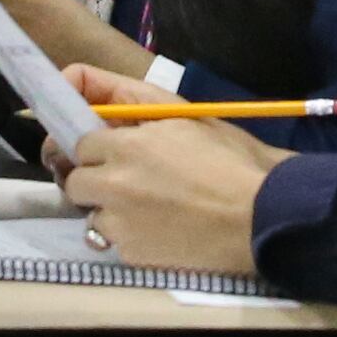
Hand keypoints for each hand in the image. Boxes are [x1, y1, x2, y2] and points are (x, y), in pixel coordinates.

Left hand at [55, 66, 275, 271]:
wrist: (262, 217)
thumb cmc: (231, 160)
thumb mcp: (183, 114)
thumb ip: (128, 98)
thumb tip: (76, 81)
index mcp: (125, 146)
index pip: (77, 144)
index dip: (94, 145)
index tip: (112, 149)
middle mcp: (113, 186)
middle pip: (74, 182)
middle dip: (94, 178)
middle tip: (130, 178)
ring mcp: (120, 225)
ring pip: (92, 215)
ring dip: (111, 210)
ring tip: (151, 207)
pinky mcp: (132, 255)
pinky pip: (115, 242)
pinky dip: (131, 236)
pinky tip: (163, 230)